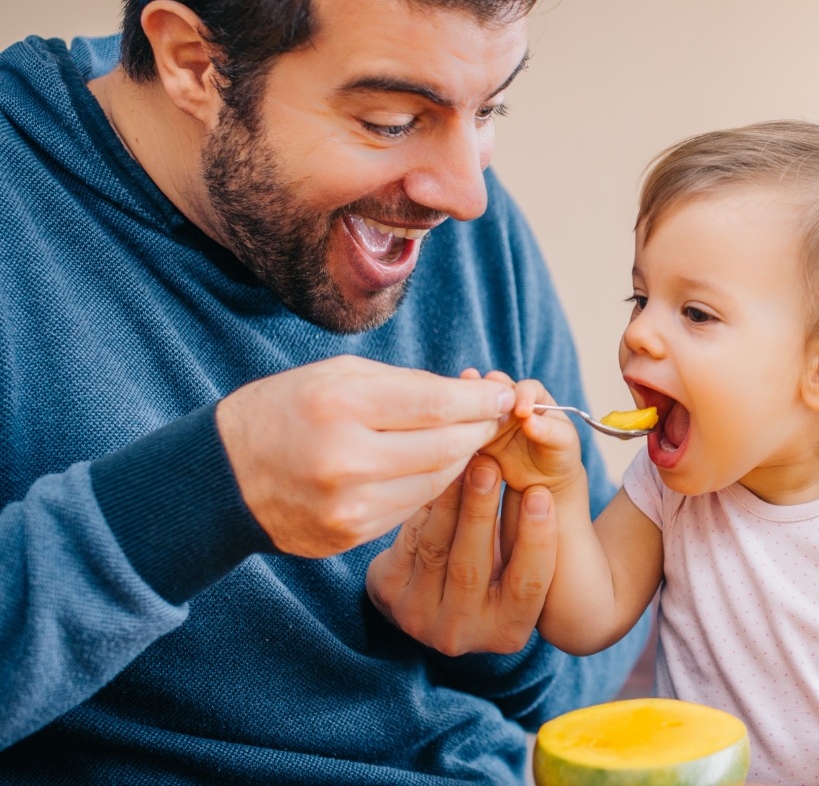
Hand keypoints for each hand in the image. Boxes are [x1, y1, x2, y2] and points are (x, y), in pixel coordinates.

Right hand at [216, 355, 514, 557]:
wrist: (219, 478)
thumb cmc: (283, 411)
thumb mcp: (335, 376)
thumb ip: (403, 385)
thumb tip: (469, 394)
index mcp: (339, 405)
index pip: (436, 404)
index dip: (480, 400)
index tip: (505, 393)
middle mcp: (345, 459)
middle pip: (445, 447)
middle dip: (480, 430)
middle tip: (499, 416)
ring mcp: (348, 506)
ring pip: (436, 483)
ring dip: (462, 460)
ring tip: (472, 439)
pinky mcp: (349, 536)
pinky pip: (411, 509)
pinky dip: (431, 487)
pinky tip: (437, 469)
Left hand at [365, 456, 556, 654]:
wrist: (432, 597)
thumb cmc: (494, 574)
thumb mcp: (518, 570)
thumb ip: (530, 545)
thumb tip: (540, 487)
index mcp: (507, 633)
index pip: (527, 585)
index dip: (535, 540)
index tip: (540, 494)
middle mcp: (461, 633)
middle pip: (471, 567)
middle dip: (481, 511)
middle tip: (490, 465)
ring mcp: (418, 617)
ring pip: (436, 549)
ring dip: (451, 500)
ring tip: (464, 461)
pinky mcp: (388, 592)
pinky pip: (410, 540)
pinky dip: (427, 504)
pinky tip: (438, 473)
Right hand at [466, 370, 585, 495]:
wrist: (545, 480)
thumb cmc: (559, 454)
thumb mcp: (563, 442)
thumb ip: (548, 430)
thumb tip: (528, 420)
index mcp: (535, 397)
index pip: (526, 389)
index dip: (522, 395)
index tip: (521, 411)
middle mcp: (509, 404)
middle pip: (495, 391)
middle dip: (485, 389)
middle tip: (475, 387)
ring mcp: (492, 421)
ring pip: (478, 410)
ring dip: (467, 405)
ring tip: (456, 402)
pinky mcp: (479, 439)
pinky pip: (469, 433)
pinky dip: (461, 431)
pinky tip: (451, 430)